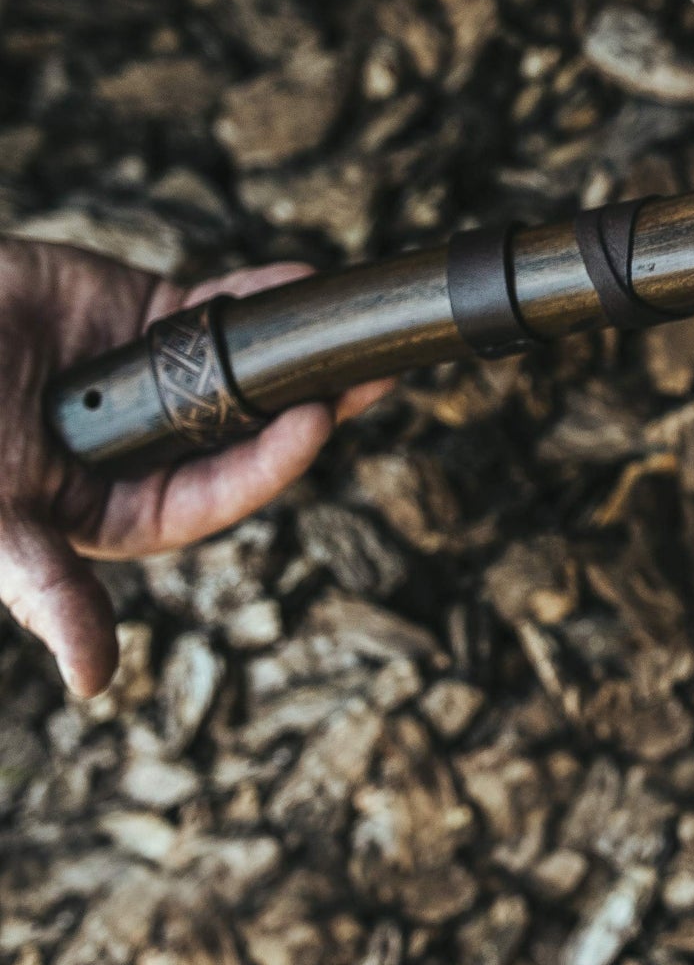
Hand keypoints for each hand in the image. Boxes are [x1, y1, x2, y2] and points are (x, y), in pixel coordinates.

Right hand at [0, 240, 386, 695]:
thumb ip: (47, 589)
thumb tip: (93, 681)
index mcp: (127, 510)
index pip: (222, 492)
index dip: (273, 460)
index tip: (317, 419)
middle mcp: (156, 450)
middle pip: (255, 432)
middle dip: (318, 404)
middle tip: (374, 376)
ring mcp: (158, 382)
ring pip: (250, 370)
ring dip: (306, 351)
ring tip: (362, 331)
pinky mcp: (149, 319)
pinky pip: (218, 309)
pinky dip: (259, 296)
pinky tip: (302, 283)